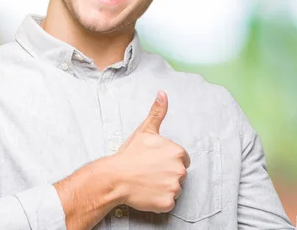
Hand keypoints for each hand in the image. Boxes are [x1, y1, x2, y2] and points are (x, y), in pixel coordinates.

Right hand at [113, 90, 189, 212]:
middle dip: (167, 174)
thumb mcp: (145, 130)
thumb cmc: (129, 154)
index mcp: (177, 152)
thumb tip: (163, 93)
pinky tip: (148, 193)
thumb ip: (158, 112)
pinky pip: (168, 203)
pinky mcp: (167, 203)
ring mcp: (174, 187)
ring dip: (164, 187)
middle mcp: (179, 170)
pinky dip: (159, 201)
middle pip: (179, 174)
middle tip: (149, 172)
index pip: (182, 158)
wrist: (115, 177)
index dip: (168, 160)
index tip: (155, 162)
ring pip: (175, 189)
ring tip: (147, 182)